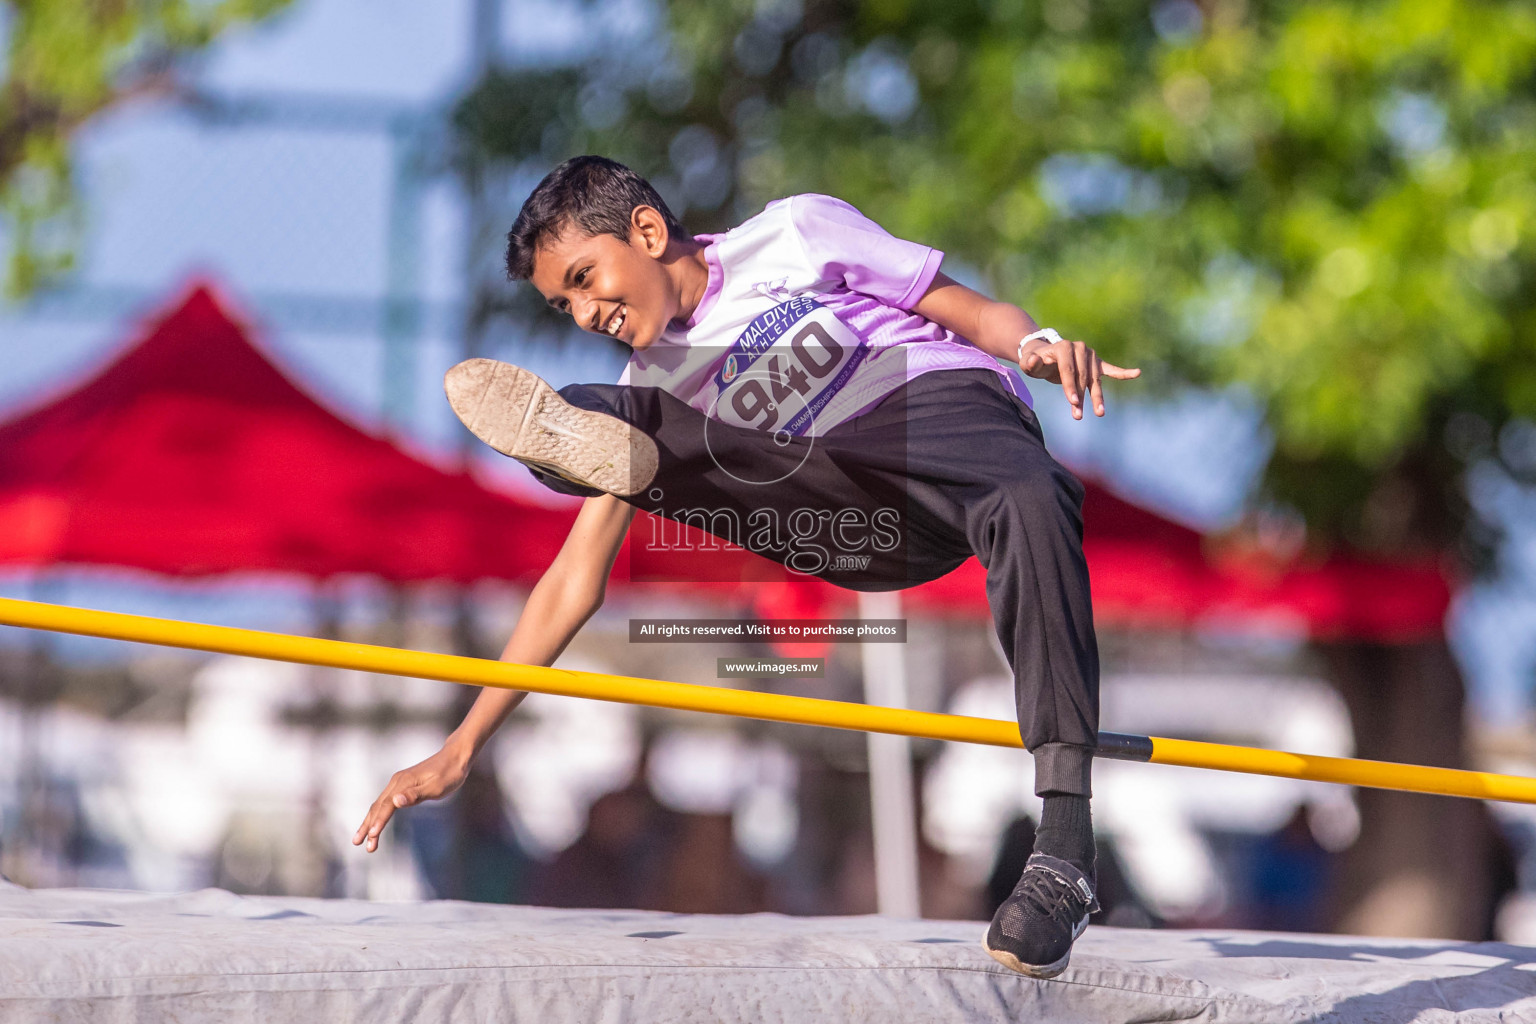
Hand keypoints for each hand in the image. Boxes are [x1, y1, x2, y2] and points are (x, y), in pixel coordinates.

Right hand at [352, 742, 470, 852]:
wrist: (456, 756)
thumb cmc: (450, 773)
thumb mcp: (436, 787)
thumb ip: (415, 795)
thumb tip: (395, 801)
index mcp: (403, 782)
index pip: (386, 806)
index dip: (378, 822)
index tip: (371, 837)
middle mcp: (397, 781)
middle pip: (377, 806)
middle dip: (367, 826)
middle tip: (357, 844)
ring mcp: (399, 782)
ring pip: (379, 804)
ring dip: (370, 821)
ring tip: (363, 839)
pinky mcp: (403, 784)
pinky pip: (386, 801)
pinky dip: (378, 814)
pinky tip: (376, 822)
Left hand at [1019, 337, 1140, 418]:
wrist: (1044, 354)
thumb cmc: (1035, 361)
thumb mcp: (1028, 363)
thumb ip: (1029, 362)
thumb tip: (1035, 361)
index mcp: (1064, 347)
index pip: (1068, 369)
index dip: (1070, 385)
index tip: (1072, 402)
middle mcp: (1079, 348)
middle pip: (1082, 376)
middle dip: (1080, 396)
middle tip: (1077, 415)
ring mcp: (1090, 355)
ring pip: (1095, 379)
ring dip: (1096, 396)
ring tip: (1099, 413)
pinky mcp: (1096, 363)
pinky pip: (1110, 369)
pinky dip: (1122, 372)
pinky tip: (1137, 373)